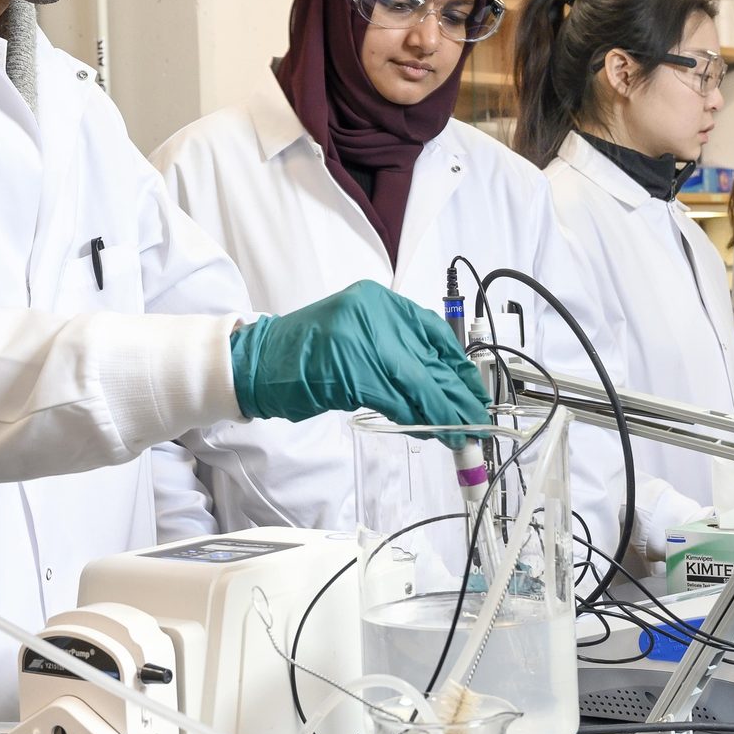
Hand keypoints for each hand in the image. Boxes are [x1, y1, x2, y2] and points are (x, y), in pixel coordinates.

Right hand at [230, 281, 490, 427]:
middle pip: (429, 360)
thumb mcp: (357, 337)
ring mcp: (362, 341)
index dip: (458, 364)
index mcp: (376, 301)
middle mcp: (372, 314)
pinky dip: (416, 419)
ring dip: (442, 413)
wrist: (258, 363)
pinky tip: (429, 431)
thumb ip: (394, 351)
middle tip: (475, 416)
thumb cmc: (305, 353)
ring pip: (418, 383)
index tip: (473, 387)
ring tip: (460, 432)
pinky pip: (396, 400)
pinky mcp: (353, 372)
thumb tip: (439, 384)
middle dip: (456, 393)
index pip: (433, 332)